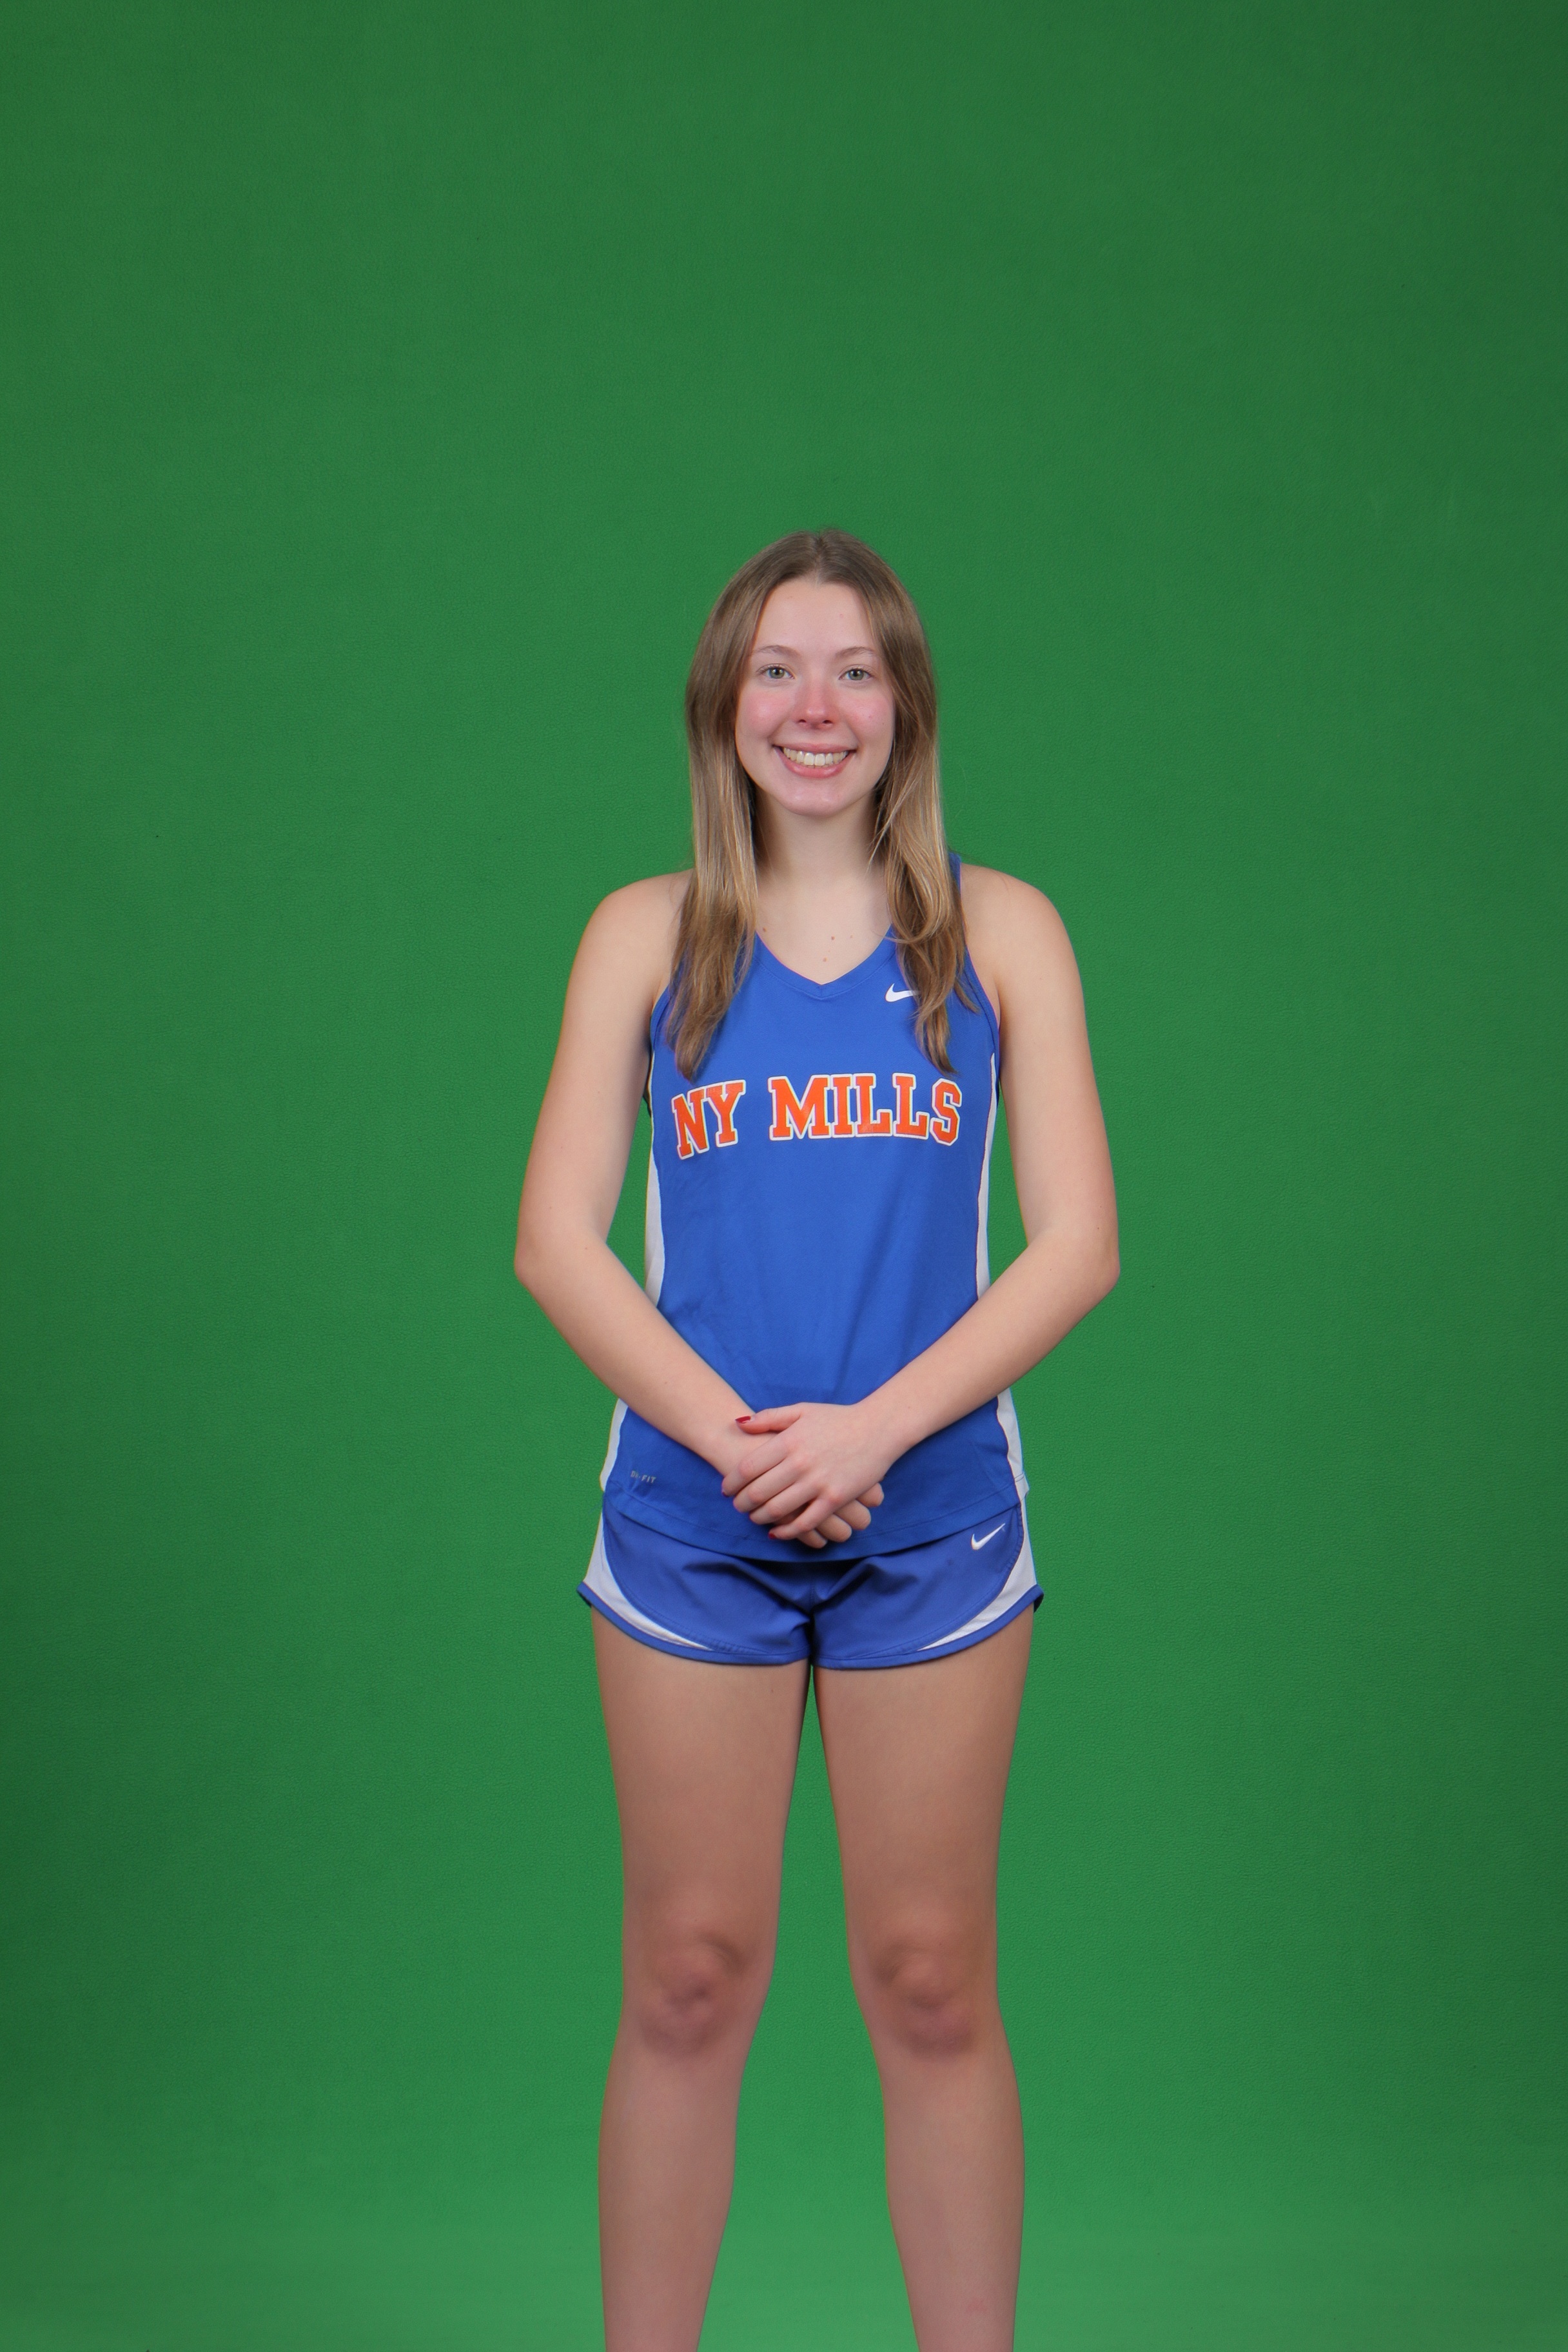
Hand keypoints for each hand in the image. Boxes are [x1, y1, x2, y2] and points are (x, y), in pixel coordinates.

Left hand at [721, 1403, 893, 1544]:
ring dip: (760, 1518)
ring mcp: (818, 1483)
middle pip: (758, 1492)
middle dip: (741, 1503)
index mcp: (788, 1441)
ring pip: (777, 1510)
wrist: (878, 1428)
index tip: (726, 1489)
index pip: (748, 1468)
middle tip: (737, 1506)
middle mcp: (799, 1463)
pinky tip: (778, 1532)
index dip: (732, 1482)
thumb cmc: (838, 1418)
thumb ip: (769, 1417)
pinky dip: (787, 1531)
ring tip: (754, 1517)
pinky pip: (805, 1522)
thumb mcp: (802, 1410)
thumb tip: (738, 1423)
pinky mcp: (835, 1499)